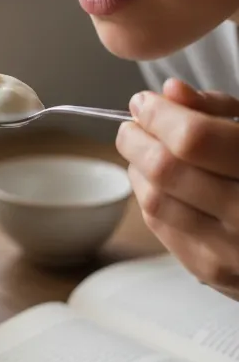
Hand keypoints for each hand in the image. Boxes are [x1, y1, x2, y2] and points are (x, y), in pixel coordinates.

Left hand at [116, 78, 238, 298]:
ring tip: (143, 150)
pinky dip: (148, 194)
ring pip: (153, 199)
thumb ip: (217, 109)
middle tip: (132, 126)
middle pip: (165, 170)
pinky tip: (159, 181)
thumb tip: (171, 91)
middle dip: (136, 140)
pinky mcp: (209, 269)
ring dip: (137, 167)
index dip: (159, 115)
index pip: (194, 140)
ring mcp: (230, 251)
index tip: (143, 101)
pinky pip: (158, 223)